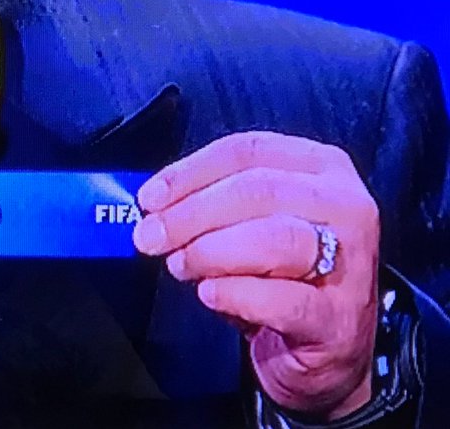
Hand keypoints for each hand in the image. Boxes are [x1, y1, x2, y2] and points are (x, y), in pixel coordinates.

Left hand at [133, 131, 378, 418]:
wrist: (324, 350)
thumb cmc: (279, 277)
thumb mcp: (248, 224)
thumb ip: (208, 204)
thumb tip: (154, 206)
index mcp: (322, 169)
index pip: (247, 152)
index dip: (189, 172)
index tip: (149, 198)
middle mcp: (347, 208)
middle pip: (259, 190)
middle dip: (191, 213)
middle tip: (150, 236)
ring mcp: (353, 265)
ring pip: (275, 239)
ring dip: (211, 251)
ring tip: (180, 266)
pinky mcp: (341, 320)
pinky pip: (283, 300)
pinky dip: (236, 293)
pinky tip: (210, 293)